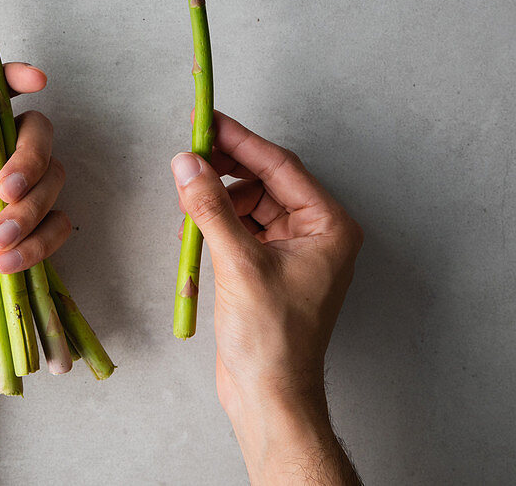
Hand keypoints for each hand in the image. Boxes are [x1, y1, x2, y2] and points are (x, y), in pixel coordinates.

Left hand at [0, 62, 70, 371]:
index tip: (38, 81)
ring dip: (27, 215)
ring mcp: (14, 202)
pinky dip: (38, 245)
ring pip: (53, 180)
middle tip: (7, 193)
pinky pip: (59, 223)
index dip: (13, 81)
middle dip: (28, 164)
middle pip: (36, 135)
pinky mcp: (36, 234)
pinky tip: (9, 265)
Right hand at [171, 111, 361, 483]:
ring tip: (186, 198)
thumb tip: (187, 163)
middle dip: (226, 171)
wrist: (270, 394)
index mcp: (329, 226)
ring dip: (218, 200)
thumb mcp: (238, 262)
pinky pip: (242, 230)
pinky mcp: (270, 270)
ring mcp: (294, 253)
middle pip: (266, 183)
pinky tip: (193, 227)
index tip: (209, 121)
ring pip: (250, 206)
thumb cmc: (272, 337)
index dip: (241, 142)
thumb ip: (210, 207)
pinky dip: (218, 225)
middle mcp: (317, 234)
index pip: (281, 167)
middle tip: (189, 154)